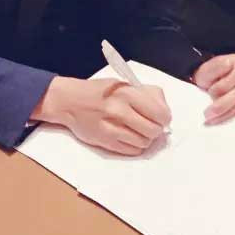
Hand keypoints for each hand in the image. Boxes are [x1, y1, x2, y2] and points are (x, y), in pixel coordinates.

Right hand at [32, 76, 170, 154]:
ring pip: (144, 143)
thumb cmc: (99, 92)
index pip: (160, 113)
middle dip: (156, 129)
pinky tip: (129, 136)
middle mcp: (119, 110)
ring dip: (145, 139)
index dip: (165, 118)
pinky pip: (131, 151)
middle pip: (153, 130)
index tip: (162, 118)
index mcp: (127, 93)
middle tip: (151, 125)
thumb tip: (164, 110)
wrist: (69, 101)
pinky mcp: (105, 142)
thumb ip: (145, 94)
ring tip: (138, 130)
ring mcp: (111, 128)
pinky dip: (135, 146)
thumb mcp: (123, 84)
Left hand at [192, 54, 234, 122]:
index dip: (221, 87)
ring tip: (215, 118)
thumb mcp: (205, 72)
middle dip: (223, 104)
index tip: (209, 92)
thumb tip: (228, 64)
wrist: (208, 88)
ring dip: (230, 111)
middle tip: (208, 114)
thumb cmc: (207, 80)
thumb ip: (214, 68)